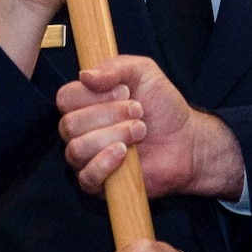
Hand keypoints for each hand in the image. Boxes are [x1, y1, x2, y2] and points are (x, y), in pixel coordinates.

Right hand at [57, 56, 245, 199]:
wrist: (187, 141)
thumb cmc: (163, 106)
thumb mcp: (143, 72)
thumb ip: (115, 67)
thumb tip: (85, 75)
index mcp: (85, 103)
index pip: (65, 98)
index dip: (93, 95)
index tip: (125, 92)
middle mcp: (80, 131)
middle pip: (70, 124)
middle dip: (109, 116)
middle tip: (139, 113)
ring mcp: (87, 158)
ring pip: (76, 149)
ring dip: (113, 136)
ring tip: (140, 131)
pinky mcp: (99, 183)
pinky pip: (86, 177)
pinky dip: (105, 163)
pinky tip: (125, 154)